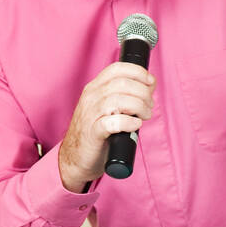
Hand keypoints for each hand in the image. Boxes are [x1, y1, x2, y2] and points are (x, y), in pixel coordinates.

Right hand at [58, 61, 155, 189]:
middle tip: (149, 105)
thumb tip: (149, 85)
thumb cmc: (96, 133)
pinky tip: (134, 125)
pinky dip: (128, 122)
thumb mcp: (108, 108)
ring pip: (118, 100)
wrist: (75, 157)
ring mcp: (90, 115)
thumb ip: (125, 95)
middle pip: (122, 84)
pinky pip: (112, 123)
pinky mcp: (93, 133)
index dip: (138, 72)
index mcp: (95, 88)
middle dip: (143, 93)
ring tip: (144, 116)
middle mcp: (91, 98)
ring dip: (139, 106)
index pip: (117, 69)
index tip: (151, 82)